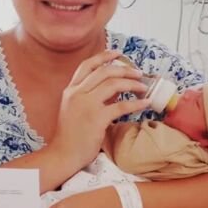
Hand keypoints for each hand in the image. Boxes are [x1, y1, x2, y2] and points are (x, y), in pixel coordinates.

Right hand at [49, 50, 150, 170]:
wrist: (63, 154)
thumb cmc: (71, 135)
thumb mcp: (75, 110)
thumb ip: (92, 97)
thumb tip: (116, 90)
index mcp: (71, 90)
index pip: (87, 65)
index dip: (104, 56)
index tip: (118, 53)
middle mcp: (77, 94)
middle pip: (104, 71)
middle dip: (125, 70)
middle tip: (138, 73)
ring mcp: (86, 105)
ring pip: (113, 84)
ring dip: (132, 83)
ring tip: (143, 87)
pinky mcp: (96, 119)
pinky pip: (121, 106)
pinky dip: (135, 104)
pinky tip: (144, 103)